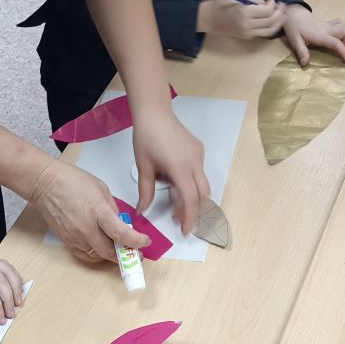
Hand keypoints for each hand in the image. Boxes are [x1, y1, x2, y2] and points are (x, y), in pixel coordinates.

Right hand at [31, 160, 148, 263]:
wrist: (46, 184)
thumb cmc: (72, 182)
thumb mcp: (102, 190)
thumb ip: (113, 209)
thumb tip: (120, 223)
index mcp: (98, 211)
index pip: (121, 233)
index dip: (136, 241)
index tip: (144, 242)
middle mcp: (86, 228)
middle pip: (110, 252)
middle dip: (125, 254)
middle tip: (135, 251)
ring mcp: (74, 237)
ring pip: (98, 257)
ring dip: (111, 255)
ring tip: (118, 247)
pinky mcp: (66, 241)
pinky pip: (85, 256)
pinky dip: (96, 254)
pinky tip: (101, 246)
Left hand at [132, 104, 209, 234]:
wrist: (154, 113)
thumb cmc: (147, 136)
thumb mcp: (143, 166)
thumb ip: (145, 192)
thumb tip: (142, 211)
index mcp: (179, 167)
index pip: (190, 200)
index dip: (189, 218)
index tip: (185, 230)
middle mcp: (194, 162)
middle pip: (202, 195)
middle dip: (193, 210)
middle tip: (178, 219)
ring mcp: (198, 156)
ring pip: (202, 185)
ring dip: (192, 197)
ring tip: (175, 201)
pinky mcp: (198, 151)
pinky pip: (199, 173)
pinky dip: (191, 183)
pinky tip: (175, 180)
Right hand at [197, 0, 286, 39]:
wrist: (209, 20)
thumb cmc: (221, 5)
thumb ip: (254, 1)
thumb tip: (267, 4)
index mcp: (245, 13)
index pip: (267, 10)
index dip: (272, 3)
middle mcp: (248, 25)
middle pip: (271, 21)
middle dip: (279, 12)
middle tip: (282, 5)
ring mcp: (248, 33)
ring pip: (270, 31)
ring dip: (279, 23)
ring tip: (283, 15)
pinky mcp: (247, 37)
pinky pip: (263, 33)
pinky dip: (271, 27)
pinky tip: (274, 21)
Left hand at [282, 5, 344, 65]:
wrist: (293, 13)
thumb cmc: (293, 27)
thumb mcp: (294, 40)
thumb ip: (301, 51)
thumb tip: (305, 63)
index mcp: (319, 34)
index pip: (335, 42)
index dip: (343, 51)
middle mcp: (326, 29)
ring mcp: (328, 25)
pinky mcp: (328, 23)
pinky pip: (341, 24)